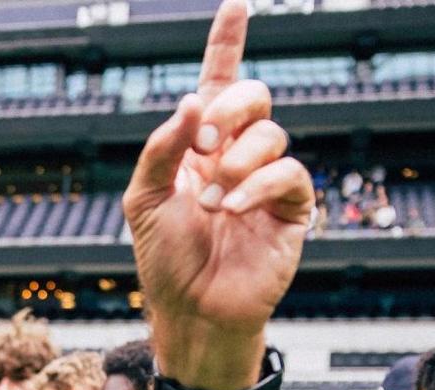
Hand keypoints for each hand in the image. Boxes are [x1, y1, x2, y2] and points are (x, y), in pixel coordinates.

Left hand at [123, 0, 310, 388]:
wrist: (189, 312)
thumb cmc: (165, 262)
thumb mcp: (142, 199)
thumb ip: (161, 147)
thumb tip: (189, 103)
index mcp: (200, 144)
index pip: (219, 81)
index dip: (228, 41)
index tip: (235, 3)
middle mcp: (238, 154)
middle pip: (253, 95)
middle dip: (228, 108)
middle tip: (200, 142)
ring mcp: (267, 180)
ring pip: (271, 134)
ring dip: (233, 162)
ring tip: (208, 202)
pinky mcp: (291, 209)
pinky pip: (288, 173)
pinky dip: (256, 186)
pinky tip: (230, 210)